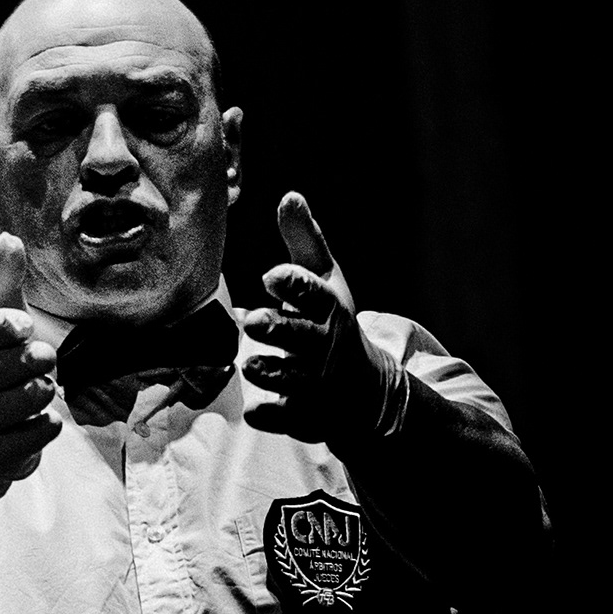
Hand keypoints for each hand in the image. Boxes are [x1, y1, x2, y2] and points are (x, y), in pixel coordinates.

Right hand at [0, 233, 62, 502]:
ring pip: (24, 401)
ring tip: (39, 390)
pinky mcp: (0, 453)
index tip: (23, 325)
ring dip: (41, 393)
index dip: (3, 327)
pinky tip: (41, 422)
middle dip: (32, 361)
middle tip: (43, 358)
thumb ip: (2, 284)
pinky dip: (45, 428)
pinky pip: (34, 437)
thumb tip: (9, 236)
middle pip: (8, 368)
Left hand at [242, 193, 395, 443]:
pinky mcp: (306, 414)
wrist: (363, 388)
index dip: (293, 285)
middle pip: (301, 337)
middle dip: (278, 330)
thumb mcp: (326, 280)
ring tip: (249, 364)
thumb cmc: (332, 322)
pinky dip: (274, 416)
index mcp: (328, 309)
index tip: (271, 276)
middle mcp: (323, 346)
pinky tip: (255, 412)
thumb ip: (304, 241)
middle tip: (251, 322)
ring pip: (293, 378)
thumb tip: (289, 196)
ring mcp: (316, 383)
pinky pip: (290, 417)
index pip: (312, 293)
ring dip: (273, 371)